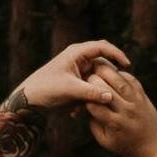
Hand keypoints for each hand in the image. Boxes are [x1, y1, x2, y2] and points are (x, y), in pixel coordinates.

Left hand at [14, 39, 128, 112]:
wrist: (29, 101)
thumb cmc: (46, 89)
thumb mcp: (70, 90)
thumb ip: (91, 93)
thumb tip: (111, 97)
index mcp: (76, 53)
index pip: (102, 47)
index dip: (117, 54)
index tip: (127, 65)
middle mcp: (78, 58)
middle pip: (103, 62)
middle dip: (110, 76)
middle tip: (120, 87)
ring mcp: (78, 70)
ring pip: (99, 77)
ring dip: (100, 89)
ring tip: (102, 101)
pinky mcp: (77, 82)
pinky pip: (92, 87)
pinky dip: (91, 96)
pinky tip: (84, 109)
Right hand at [80, 60, 156, 156]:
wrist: (153, 146)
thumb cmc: (126, 146)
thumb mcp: (105, 141)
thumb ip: (94, 125)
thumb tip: (85, 107)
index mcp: (115, 124)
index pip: (96, 106)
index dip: (85, 97)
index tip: (79, 92)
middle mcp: (126, 111)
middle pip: (107, 91)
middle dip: (94, 81)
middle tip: (85, 75)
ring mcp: (137, 103)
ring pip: (121, 82)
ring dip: (108, 72)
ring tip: (97, 67)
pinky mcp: (143, 97)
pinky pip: (133, 81)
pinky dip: (122, 74)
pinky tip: (113, 72)